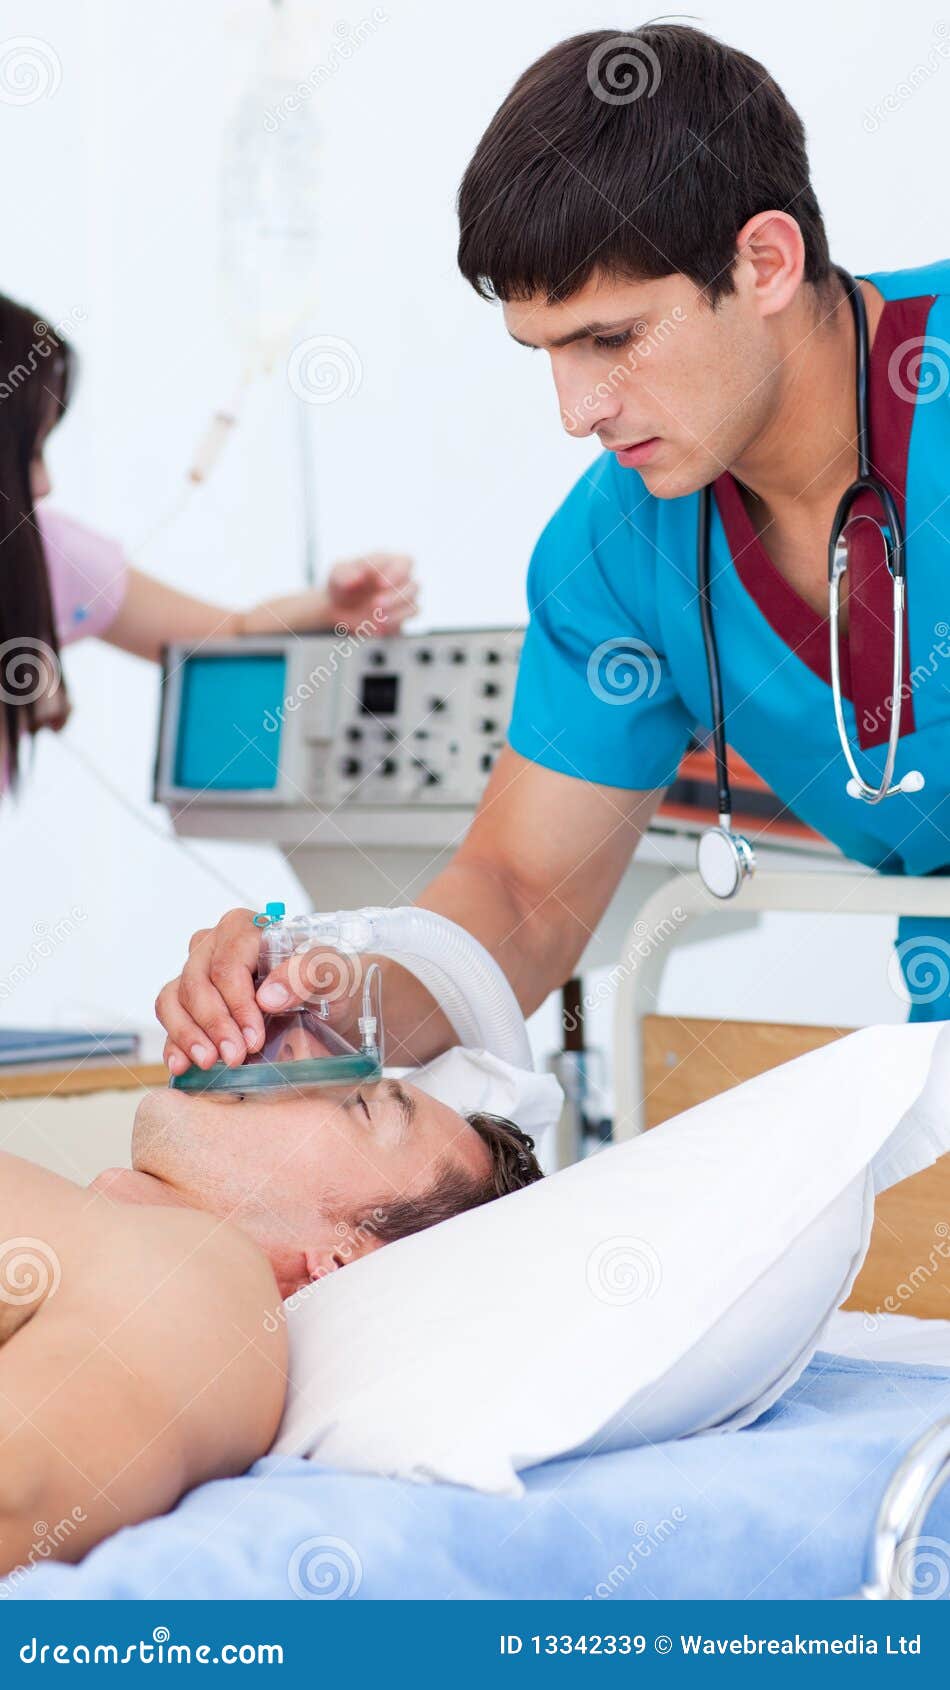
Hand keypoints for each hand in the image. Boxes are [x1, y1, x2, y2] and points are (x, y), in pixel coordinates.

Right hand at [155, 909, 357, 1074]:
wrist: (331, 1003)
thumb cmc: (330, 982)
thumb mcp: (334, 974)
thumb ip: (307, 973)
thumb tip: (268, 995)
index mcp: (247, 928)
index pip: (228, 964)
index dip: (237, 1003)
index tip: (253, 1037)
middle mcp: (216, 945)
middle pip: (197, 982)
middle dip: (214, 1024)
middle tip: (235, 1056)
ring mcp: (200, 972)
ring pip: (174, 998)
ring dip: (188, 1034)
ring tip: (208, 1062)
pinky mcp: (191, 1000)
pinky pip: (170, 1016)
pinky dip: (174, 1042)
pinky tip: (182, 1064)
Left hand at [240, 554, 417, 639]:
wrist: (334, 608)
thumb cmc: (339, 584)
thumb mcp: (337, 572)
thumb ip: (345, 572)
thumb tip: (356, 578)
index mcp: (388, 562)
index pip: (406, 562)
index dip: (397, 572)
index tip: (380, 583)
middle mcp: (398, 581)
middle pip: (414, 585)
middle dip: (396, 597)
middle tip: (376, 604)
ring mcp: (400, 602)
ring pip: (414, 606)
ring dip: (398, 613)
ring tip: (378, 617)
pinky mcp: (398, 619)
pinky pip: (405, 623)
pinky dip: (394, 625)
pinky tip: (379, 626)